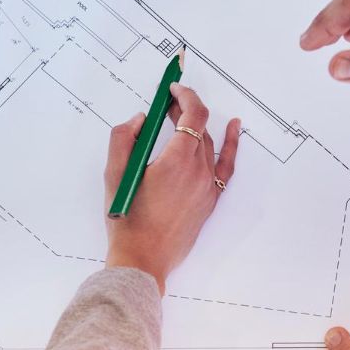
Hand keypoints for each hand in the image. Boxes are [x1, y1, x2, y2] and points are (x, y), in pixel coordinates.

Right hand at [104, 83, 240, 293]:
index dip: (185, 96)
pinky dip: (231, 144)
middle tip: (165, 106)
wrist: (143, 259)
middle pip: (199, 128)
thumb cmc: (127, 220)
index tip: (172, 90)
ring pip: (208, 145)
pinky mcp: (210, 200)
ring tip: (180, 120)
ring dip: (195, 128)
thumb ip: (124, 137)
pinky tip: (234, 129)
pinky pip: (226, 165)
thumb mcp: (114, 174)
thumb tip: (141, 120)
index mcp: (177, 161)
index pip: (193, 115)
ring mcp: (208, 186)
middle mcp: (199, 171)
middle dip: (183, 111)